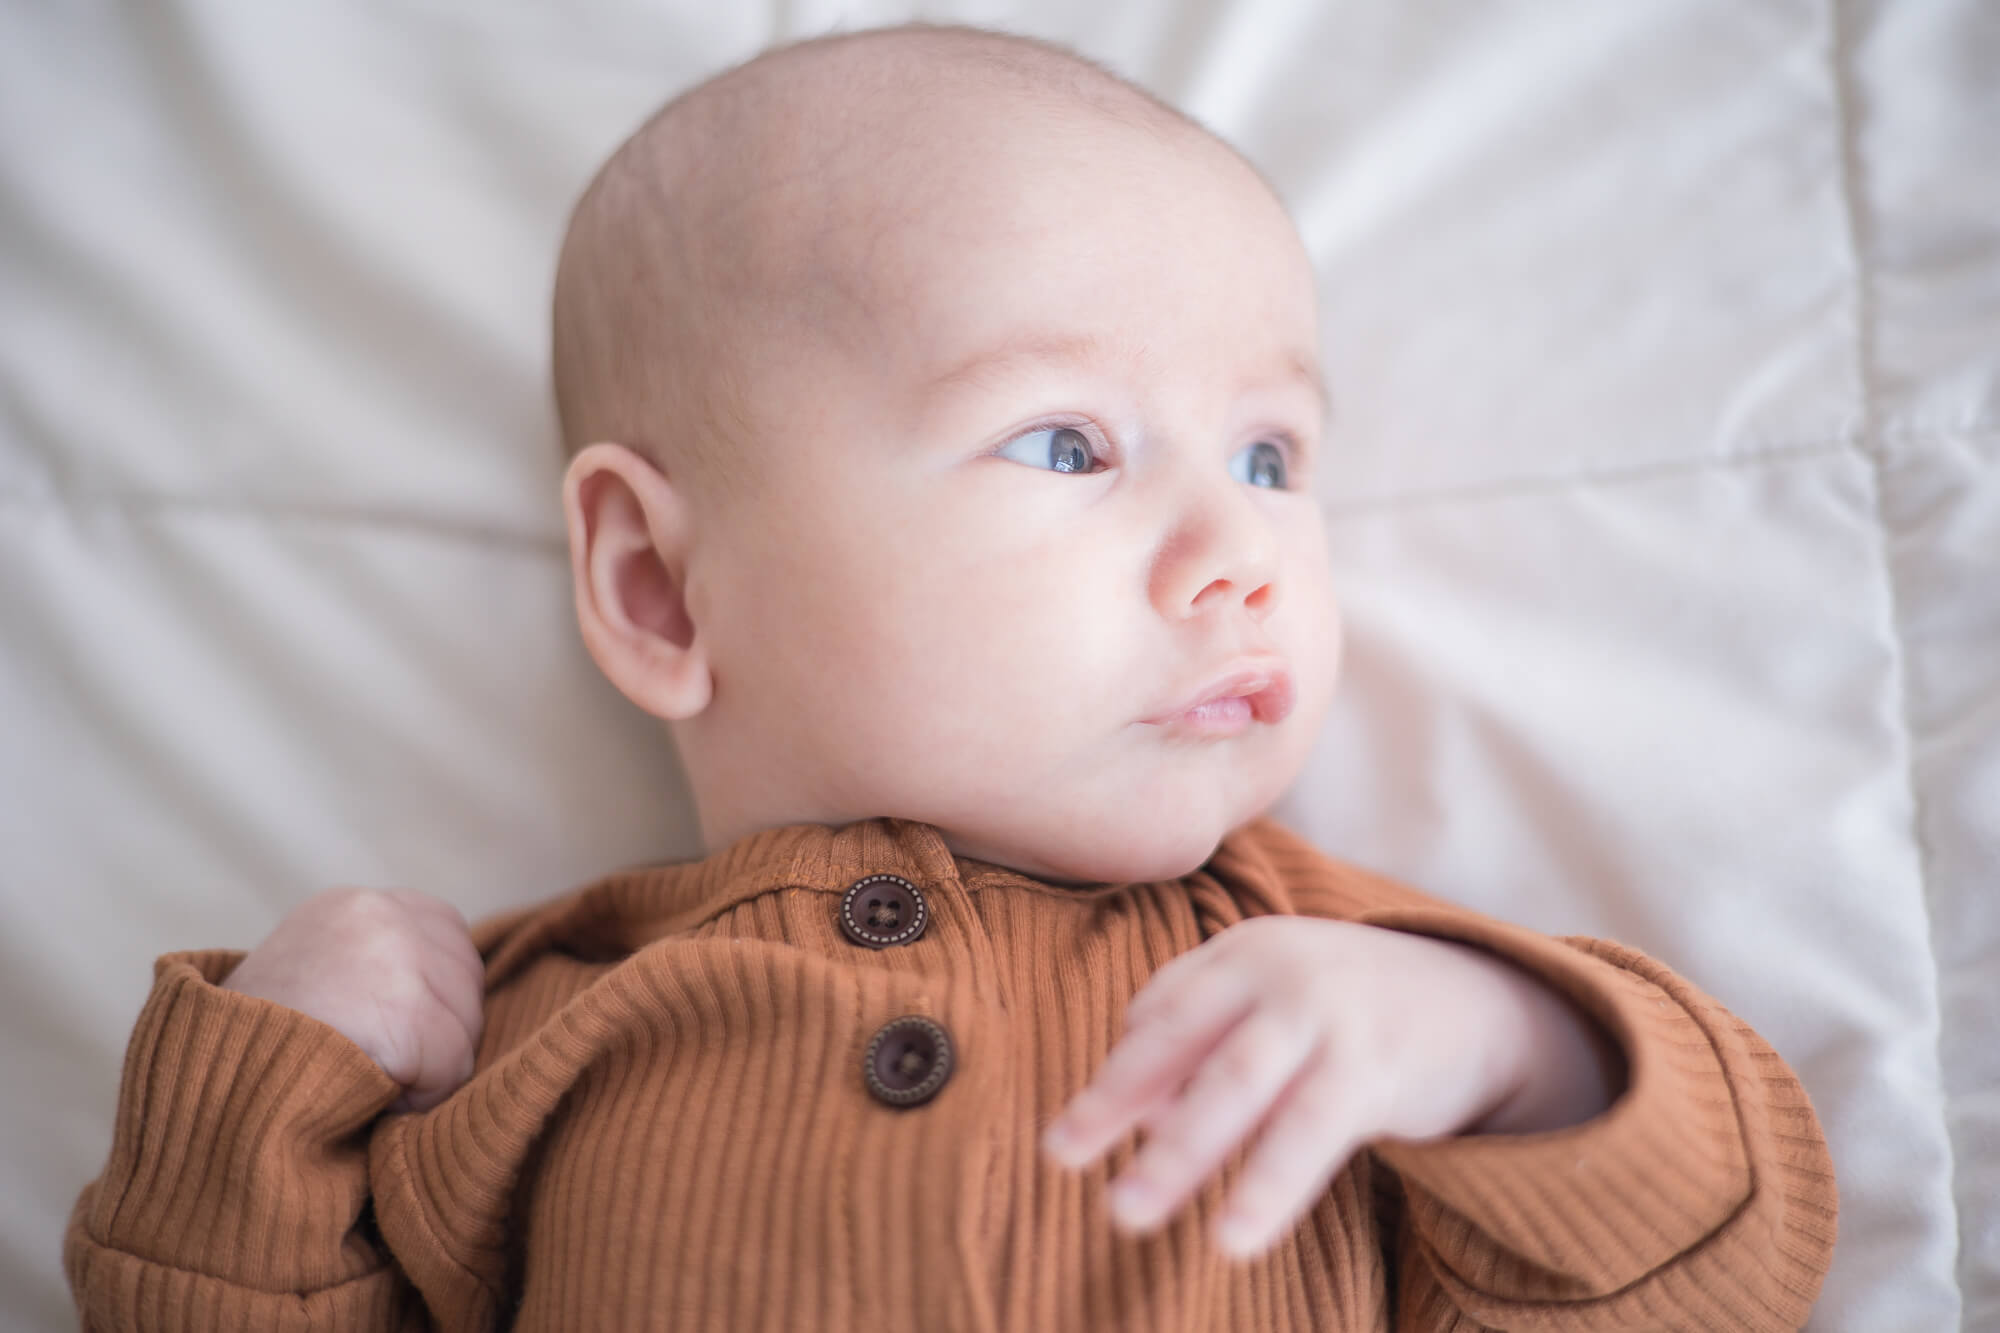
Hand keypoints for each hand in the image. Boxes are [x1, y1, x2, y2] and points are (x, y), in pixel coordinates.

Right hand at [221, 887, 485, 1113]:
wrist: (206, 1088)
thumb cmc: (252, 1050)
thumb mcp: (310, 974)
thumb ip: (370, 965)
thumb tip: (448, 989)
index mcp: (353, 906)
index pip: (446, 932)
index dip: (431, 991)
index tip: (392, 1027)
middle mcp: (379, 916)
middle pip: (465, 978)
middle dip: (438, 1029)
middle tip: (373, 1061)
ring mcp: (396, 959)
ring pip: (464, 1027)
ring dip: (428, 1067)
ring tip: (362, 1076)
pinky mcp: (406, 1014)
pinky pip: (452, 1067)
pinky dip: (420, 1096)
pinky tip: (370, 1097)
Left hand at [1040, 915, 1620, 1257]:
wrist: (1480, 1005)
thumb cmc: (1348, 1015)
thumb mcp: (1271, 1010)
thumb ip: (1201, 1051)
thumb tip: (1129, 1120)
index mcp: (1241, 951)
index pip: (1160, 1013)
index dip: (1120, 1076)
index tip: (1073, 1138)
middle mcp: (1276, 970)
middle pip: (1178, 1041)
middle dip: (1114, 1102)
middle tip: (1057, 1158)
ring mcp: (1324, 1014)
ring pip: (1234, 1087)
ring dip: (1177, 1153)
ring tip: (1127, 1213)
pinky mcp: (1371, 1067)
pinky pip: (1306, 1135)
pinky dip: (1265, 1188)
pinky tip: (1231, 1239)